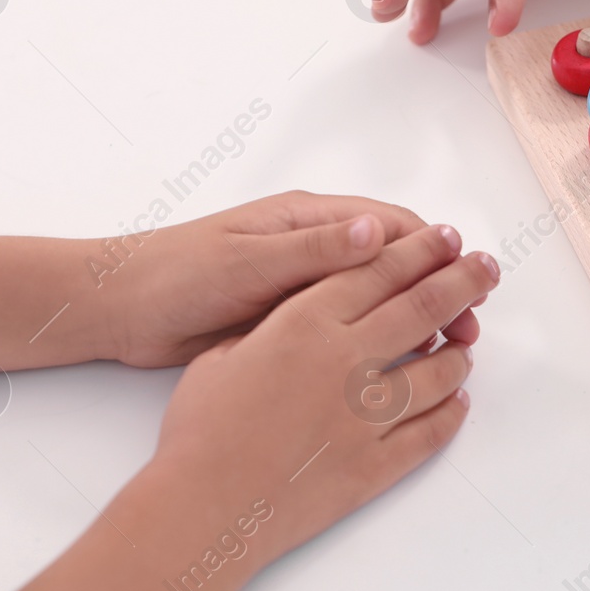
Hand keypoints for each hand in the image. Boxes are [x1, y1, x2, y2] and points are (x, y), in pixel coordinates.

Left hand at [101, 191, 479, 367]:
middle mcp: (312, 247)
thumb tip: (373, 234)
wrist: (120, 310)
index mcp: (306, 220)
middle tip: (469, 328)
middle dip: (437, 289)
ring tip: (446, 353)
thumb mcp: (247, 262)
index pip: (390, 228)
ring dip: (413, 318)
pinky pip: (348, 326)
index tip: (466, 283)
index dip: (434, 255)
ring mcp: (303, 285)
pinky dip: (380, 341)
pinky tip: (398, 370)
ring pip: (376, 297)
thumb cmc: (177, 274)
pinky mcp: (290, 321)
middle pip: (394, 262)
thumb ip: (311, 250)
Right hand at [151, 222, 500, 561]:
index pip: (379, 272)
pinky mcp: (376, 464)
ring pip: (439, 372)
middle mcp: (346, 361)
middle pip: (423, 307)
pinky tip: (458, 401)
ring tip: (468, 341)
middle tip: (488, 267)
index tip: (447, 238)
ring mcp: (367, 415)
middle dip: (463, 280)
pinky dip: (451, 413)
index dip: (419, 250)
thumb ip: (272, 325)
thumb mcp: (224, 353)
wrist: (204, 506)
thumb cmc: (201, 430)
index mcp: (306, 324)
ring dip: (459, 352)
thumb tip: (302, 312)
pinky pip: (431, 432)